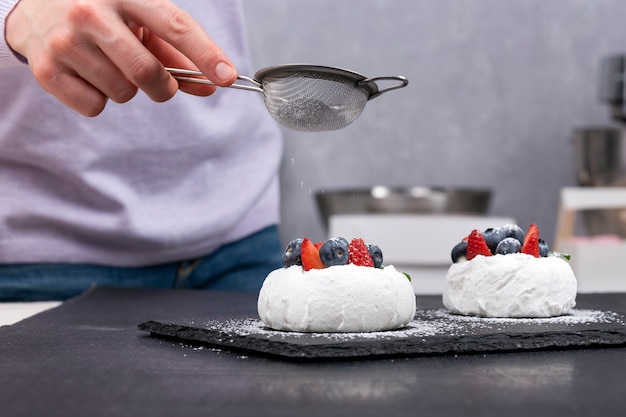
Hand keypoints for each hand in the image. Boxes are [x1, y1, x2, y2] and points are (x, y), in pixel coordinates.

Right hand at [5, 0, 237, 115]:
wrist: (34, 8)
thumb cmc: (103, 16)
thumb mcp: (140, 21)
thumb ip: (177, 52)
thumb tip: (211, 86)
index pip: (175, 25)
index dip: (205, 54)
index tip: (227, 76)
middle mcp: (91, 13)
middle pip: (148, 72)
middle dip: (163, 87)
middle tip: (158, 82)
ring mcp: (65, 41)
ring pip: (123, 93)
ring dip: (127, 90)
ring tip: (108, 65)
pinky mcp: (47, 69)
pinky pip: (95, 107)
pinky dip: (100, 100)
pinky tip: (87, 75)